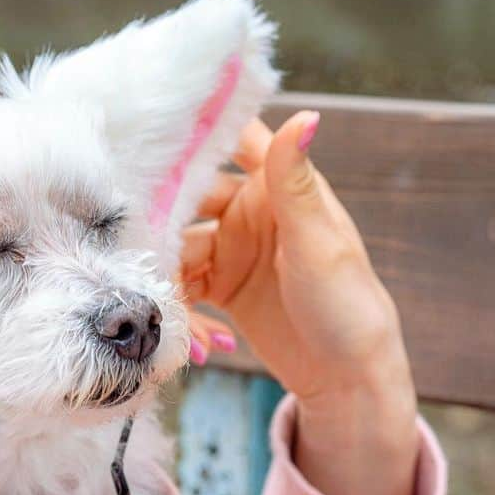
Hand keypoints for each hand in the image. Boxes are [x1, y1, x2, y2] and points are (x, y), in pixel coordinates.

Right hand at [182, 112, 418, 494]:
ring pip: (177, 249)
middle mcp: (248, 211)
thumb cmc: (349, 304)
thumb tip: (307, 114)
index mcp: (275, 188)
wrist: (348, 379)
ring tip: (188, 329)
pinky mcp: (219, 287)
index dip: (195, 131)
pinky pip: (181, 287)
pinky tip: (203, 346)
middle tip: (146, 254)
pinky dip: (184, 313)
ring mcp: (230, 249)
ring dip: (173, 284)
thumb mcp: (317, 242)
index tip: (151, 134)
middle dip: (163, 224)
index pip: (231, 140)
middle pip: (186, 201)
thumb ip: (295, 181)